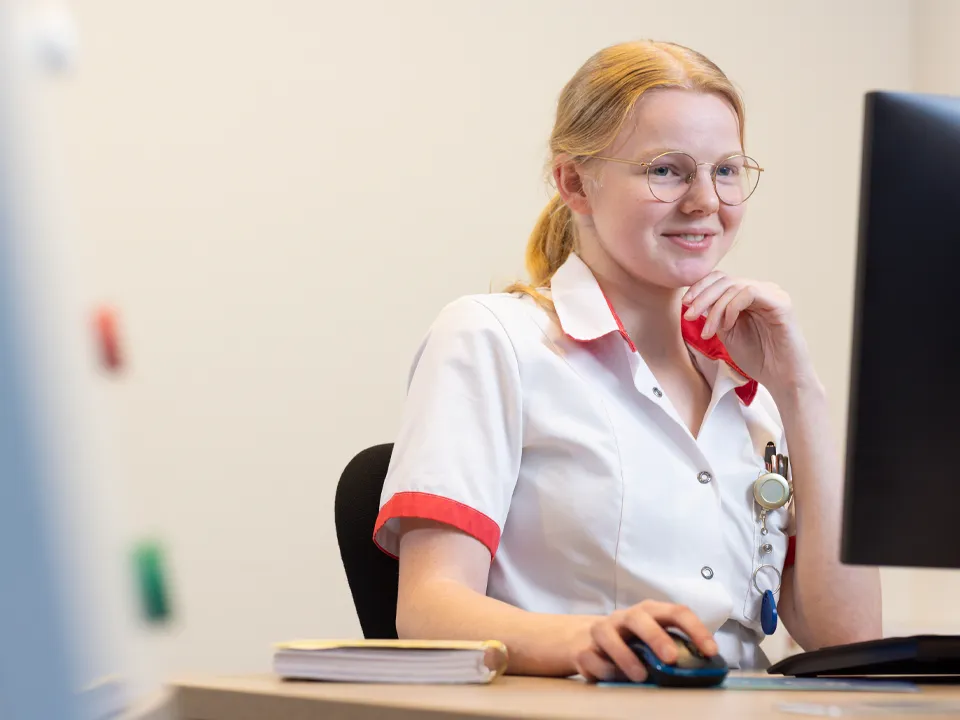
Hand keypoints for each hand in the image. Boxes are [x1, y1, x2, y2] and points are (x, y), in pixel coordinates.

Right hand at [572, 600, 718, 682]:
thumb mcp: (654, 642)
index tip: (711, 651)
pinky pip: (590, 657)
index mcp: (650, 613)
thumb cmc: (631, 643)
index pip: (676, 612)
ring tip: (640, 676)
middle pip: (639, 618)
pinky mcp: (583, 648)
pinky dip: (603, 669)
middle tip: (672, 658)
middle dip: (657, 637)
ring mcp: (602, 630)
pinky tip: (614, 678)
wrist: (586, 641)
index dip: (695, 629)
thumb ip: (674, 649)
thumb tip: (702, 670)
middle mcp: (625, 617)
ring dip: (626, 656)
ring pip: (609, 635)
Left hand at [681, 272, 815, 396]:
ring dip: (715, 308)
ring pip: (734, 286)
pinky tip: (728, 326)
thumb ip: (714, 314)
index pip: (720, 279)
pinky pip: (749, 293)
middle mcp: (761, 290)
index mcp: (748, 296)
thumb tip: (694, 300)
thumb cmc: (758, 358)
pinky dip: (732, 308)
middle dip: (702, 297)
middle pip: (724, 280)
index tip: (685, 304)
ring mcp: (772, 294)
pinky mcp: (781, 302)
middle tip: (690, 316)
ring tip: (709, 331)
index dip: (700, 287)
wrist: (781, 378)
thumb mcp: (727, 333)